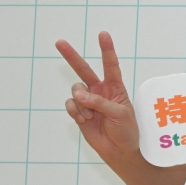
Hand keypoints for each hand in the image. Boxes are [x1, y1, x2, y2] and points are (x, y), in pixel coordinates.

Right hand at [57, 32, 140, 161]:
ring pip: (75, 90)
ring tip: (91, 115)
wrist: (119, 150)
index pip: (110, 65)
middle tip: (59, 42)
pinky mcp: (78, 112)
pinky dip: (75, 112)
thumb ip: (100, 102)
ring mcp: (88, 101)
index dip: (106, 50)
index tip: (103, 34)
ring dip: (81, 102)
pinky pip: (70, 105)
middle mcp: (100, 91)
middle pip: (83, 70)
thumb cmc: (126, 130)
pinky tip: (84, 120)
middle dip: (71, 56)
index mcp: (115, 88)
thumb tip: (79, 94)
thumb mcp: (119, 113)